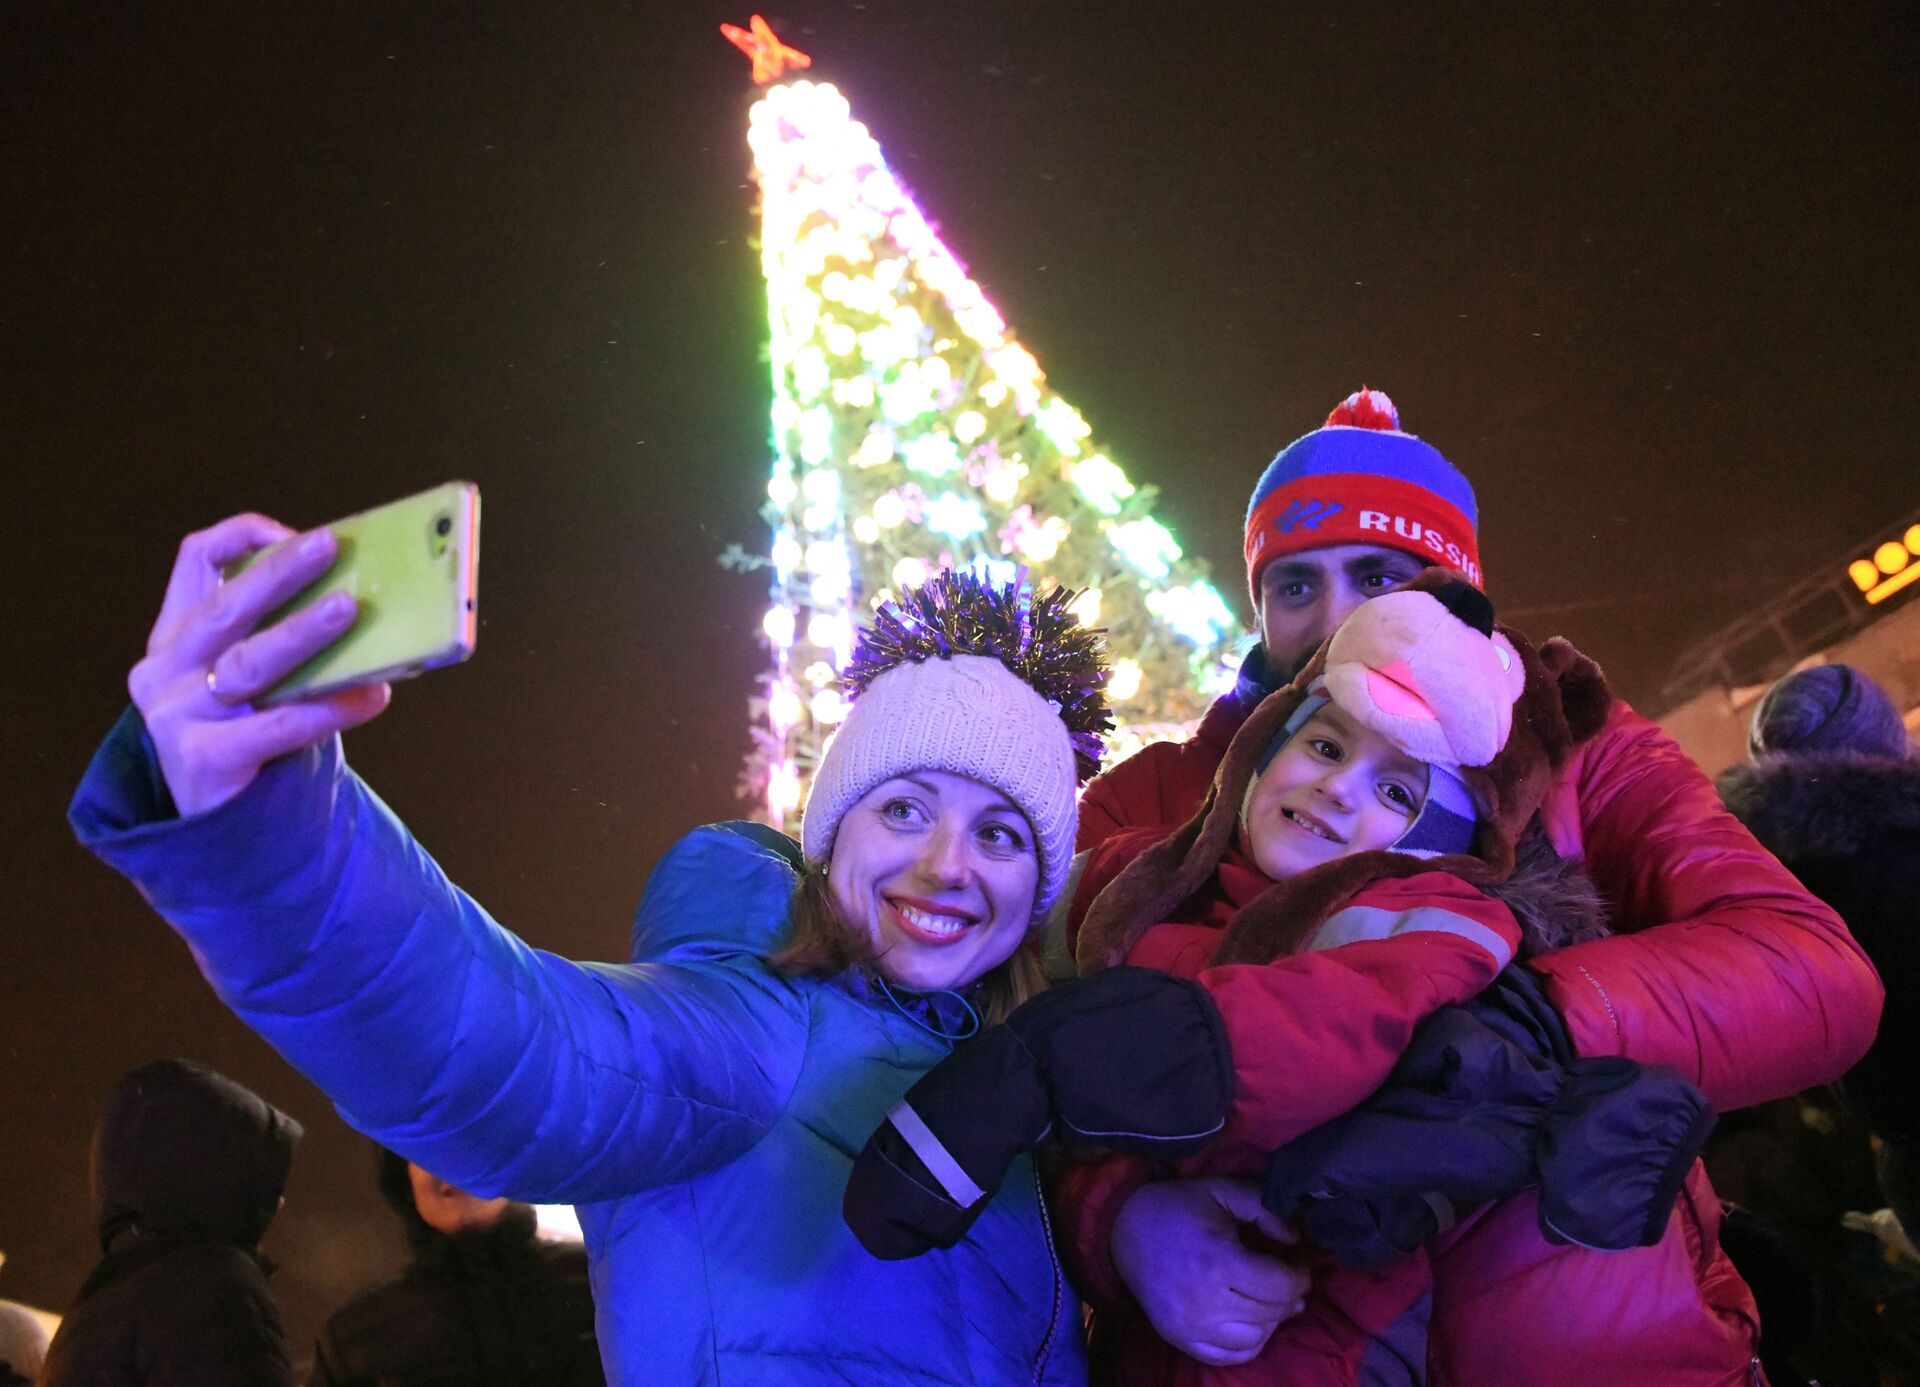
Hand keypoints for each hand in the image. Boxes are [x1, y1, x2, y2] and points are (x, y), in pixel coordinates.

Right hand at [128, 513, 390, 816]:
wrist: (223, 824)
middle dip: (278, 573)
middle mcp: (166, 669)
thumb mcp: (251, 677)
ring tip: (350, 609)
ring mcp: (177, 715)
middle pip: (225, 608)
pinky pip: (279, 726)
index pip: (193, 561)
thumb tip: (366, 599)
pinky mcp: (204, 759)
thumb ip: (282, 638)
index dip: (241, 538)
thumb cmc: (250, 735)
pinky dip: (331, 708)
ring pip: (249, 664)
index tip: (293, 533)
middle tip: (328, 546)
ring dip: (303, 633)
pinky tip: (373, 696)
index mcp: (176, 634)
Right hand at [1111, 1176, 1307, 1366]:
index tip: (1299, 1266)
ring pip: (1255, 1338)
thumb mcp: (1223, 1191)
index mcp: (1218, 1261)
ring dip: (1272, 1320)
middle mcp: (1205, 1301)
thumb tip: (1295, 1239)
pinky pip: (1229, 1356)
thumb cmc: (1178, 1207)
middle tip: (1289, 1280)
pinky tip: (1253, 1322)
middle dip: (1289, 1296)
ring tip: (1272, 1300)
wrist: (1124, 1229)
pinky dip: (1249, 1343)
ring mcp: (1191, 1326)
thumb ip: (1265, 1208)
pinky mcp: (1180, 1339)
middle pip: (1271, 1312)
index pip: (1279, 1285)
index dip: (1299, 1277)